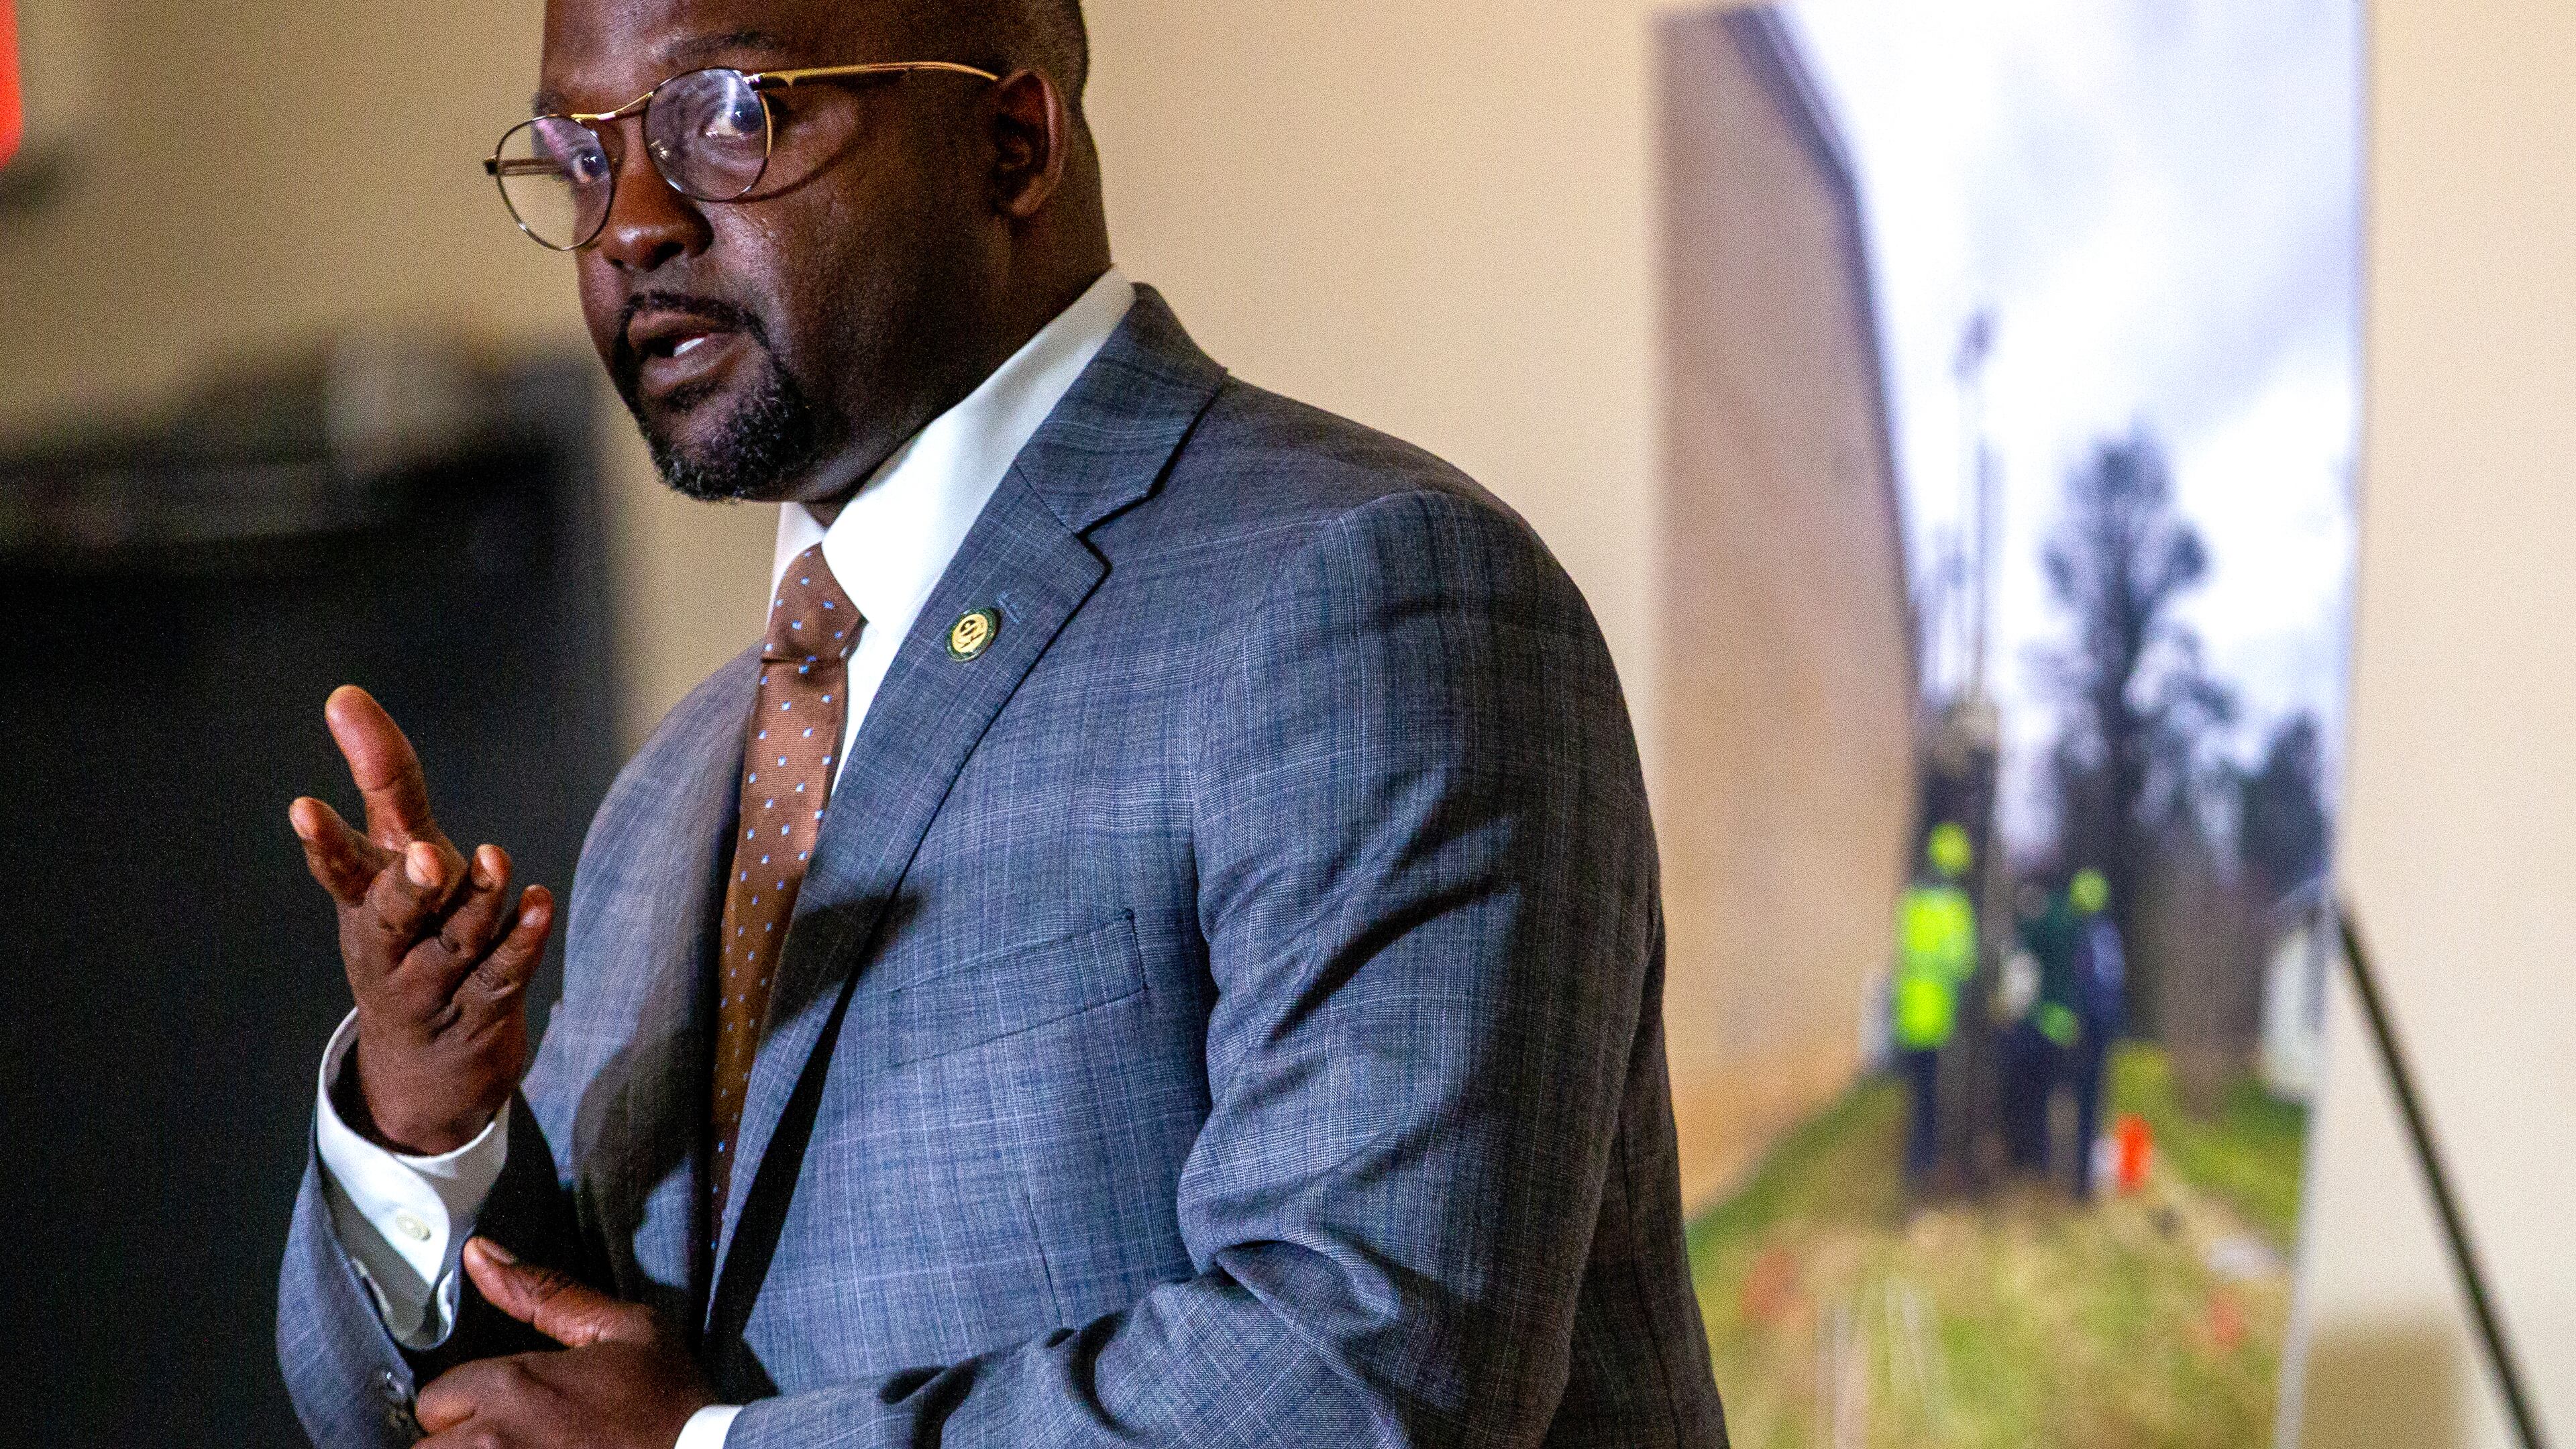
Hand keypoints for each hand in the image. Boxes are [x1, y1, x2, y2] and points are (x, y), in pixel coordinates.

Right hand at [290, 685, 554, 1154]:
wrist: (426, 1068)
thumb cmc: (410, 934)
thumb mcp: (394, 857)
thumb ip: (383, 778)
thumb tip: (345, 695)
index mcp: (365, 902)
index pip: (340, 867)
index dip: (323, 840)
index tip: (303, 806)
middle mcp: (393, 944)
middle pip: (393, 914)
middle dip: (408, 885)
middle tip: (425, 857)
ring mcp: (435, 983)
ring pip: (455, 943)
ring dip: (477, 902)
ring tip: (494, 860)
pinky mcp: (482, 1009)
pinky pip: (503, 975)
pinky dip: (522, 941)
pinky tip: (540, 905)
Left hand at [414, 1238, 711, 1446]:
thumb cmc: (668, 1405)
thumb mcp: (624, 1330)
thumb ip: (545, 1292)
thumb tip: (480, 1251)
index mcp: (511, 1388)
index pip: (435, 1399)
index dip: (471, 1403)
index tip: (508, 1410)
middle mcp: (492, 1442)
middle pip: (426, 1446)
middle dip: (462, 1441)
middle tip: (516, 1439)